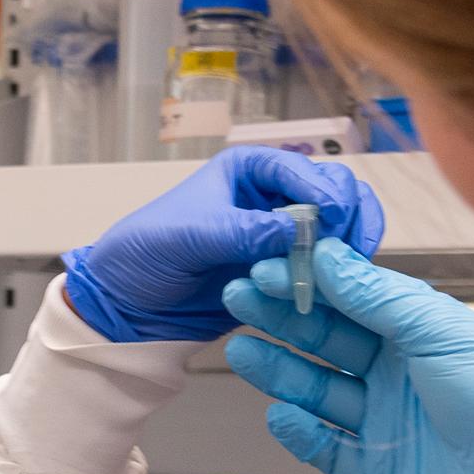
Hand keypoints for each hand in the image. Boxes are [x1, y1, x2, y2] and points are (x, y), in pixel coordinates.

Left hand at [62, 149, 384, 342]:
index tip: (334, 221)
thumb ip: (242, 230)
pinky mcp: (284, 272)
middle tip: (346, 252)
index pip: (304, 170)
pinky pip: (324, 271)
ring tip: (344, 275)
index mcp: (249, 169)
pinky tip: (335, 294)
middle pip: (337, 194)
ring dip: (348, 250)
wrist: (125, 305)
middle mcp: (272, 196)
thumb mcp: (187, 236)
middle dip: (348, 218)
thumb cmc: (143, 253)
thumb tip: (301, 227)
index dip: (326, 192)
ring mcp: (282, 236)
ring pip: (340, 233)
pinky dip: (336, 280)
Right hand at [222, 239, 473, 473]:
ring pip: (319, 391)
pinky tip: (280, 414)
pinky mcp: (381, 468)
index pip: (350, 300)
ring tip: (242, 351)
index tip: (267, 267)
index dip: (308, 284)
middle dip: (282, 319)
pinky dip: (302, 434)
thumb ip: (378, 296)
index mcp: (417, 332)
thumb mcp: (441, 329)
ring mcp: (387, 420)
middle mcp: (398, 372)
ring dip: (281, 371)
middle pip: (326, 341)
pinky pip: (329, 449)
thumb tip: (328, 255)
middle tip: (238, 298)